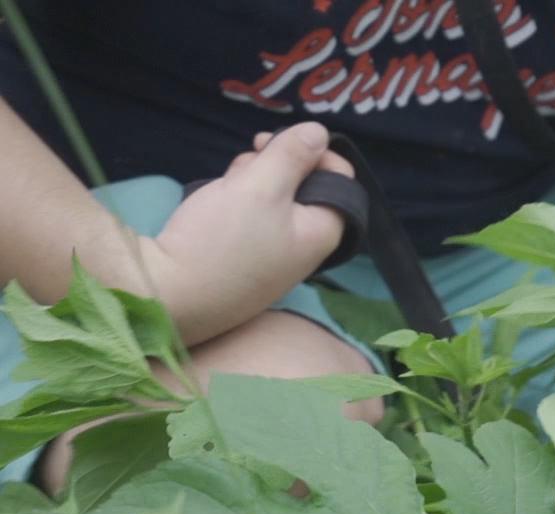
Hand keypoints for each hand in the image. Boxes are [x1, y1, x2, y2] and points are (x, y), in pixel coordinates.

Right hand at [141, 122, 353, 344]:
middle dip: (270, 167)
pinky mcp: (245, 259)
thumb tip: (320, 133)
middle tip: (243, 172)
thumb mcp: (260, 187)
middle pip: (301, 184)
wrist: (169, 294)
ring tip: (224, 194)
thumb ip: (292, 156)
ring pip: (270, 197)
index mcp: (324, 230)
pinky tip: (215, 209)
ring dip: (247, 183)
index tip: (273, 142)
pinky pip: (249, 218)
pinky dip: (233, 204)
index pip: (339, 177)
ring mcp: (274, 255)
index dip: (310, 151)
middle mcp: (305, 246)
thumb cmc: (220, 241)